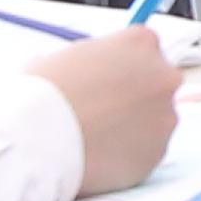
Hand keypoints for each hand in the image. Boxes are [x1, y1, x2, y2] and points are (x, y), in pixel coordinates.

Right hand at [28, 28, 183, 196]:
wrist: (36, 140)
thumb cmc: (40, 95)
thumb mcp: (63, 58)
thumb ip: (92, 61)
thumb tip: (90, 71)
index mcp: (140, 42)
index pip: (143, 48)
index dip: (121, 66)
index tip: (107, 80)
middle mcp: (162, 75)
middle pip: (155, 83)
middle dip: (133, 97)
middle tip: (99, 112)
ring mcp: (164, 115)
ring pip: (153, 120)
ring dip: (132, 128)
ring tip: (92, 138)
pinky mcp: (157, 153)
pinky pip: (145, 152)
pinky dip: (127, 156)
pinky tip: (98, 158)